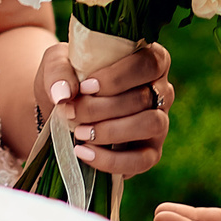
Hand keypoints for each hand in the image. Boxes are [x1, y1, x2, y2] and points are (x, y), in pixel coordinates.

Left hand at [34, 41, 173, 179]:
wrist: (65, 108)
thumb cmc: (71, 77)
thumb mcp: (59, 63)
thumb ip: (59, 71)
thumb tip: (64, 94)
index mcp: (149, 60)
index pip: (148, 63)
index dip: (118, 77)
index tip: (86, 87)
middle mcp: (161, 90)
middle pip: (144, 98)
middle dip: (103, 108)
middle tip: (72, 111)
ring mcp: (160, 122)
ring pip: (150, 125)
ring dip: (111, 131)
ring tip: (80, 133)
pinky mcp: (152, 152)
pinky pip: (142, 160)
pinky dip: (111, 160)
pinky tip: (84, 152)